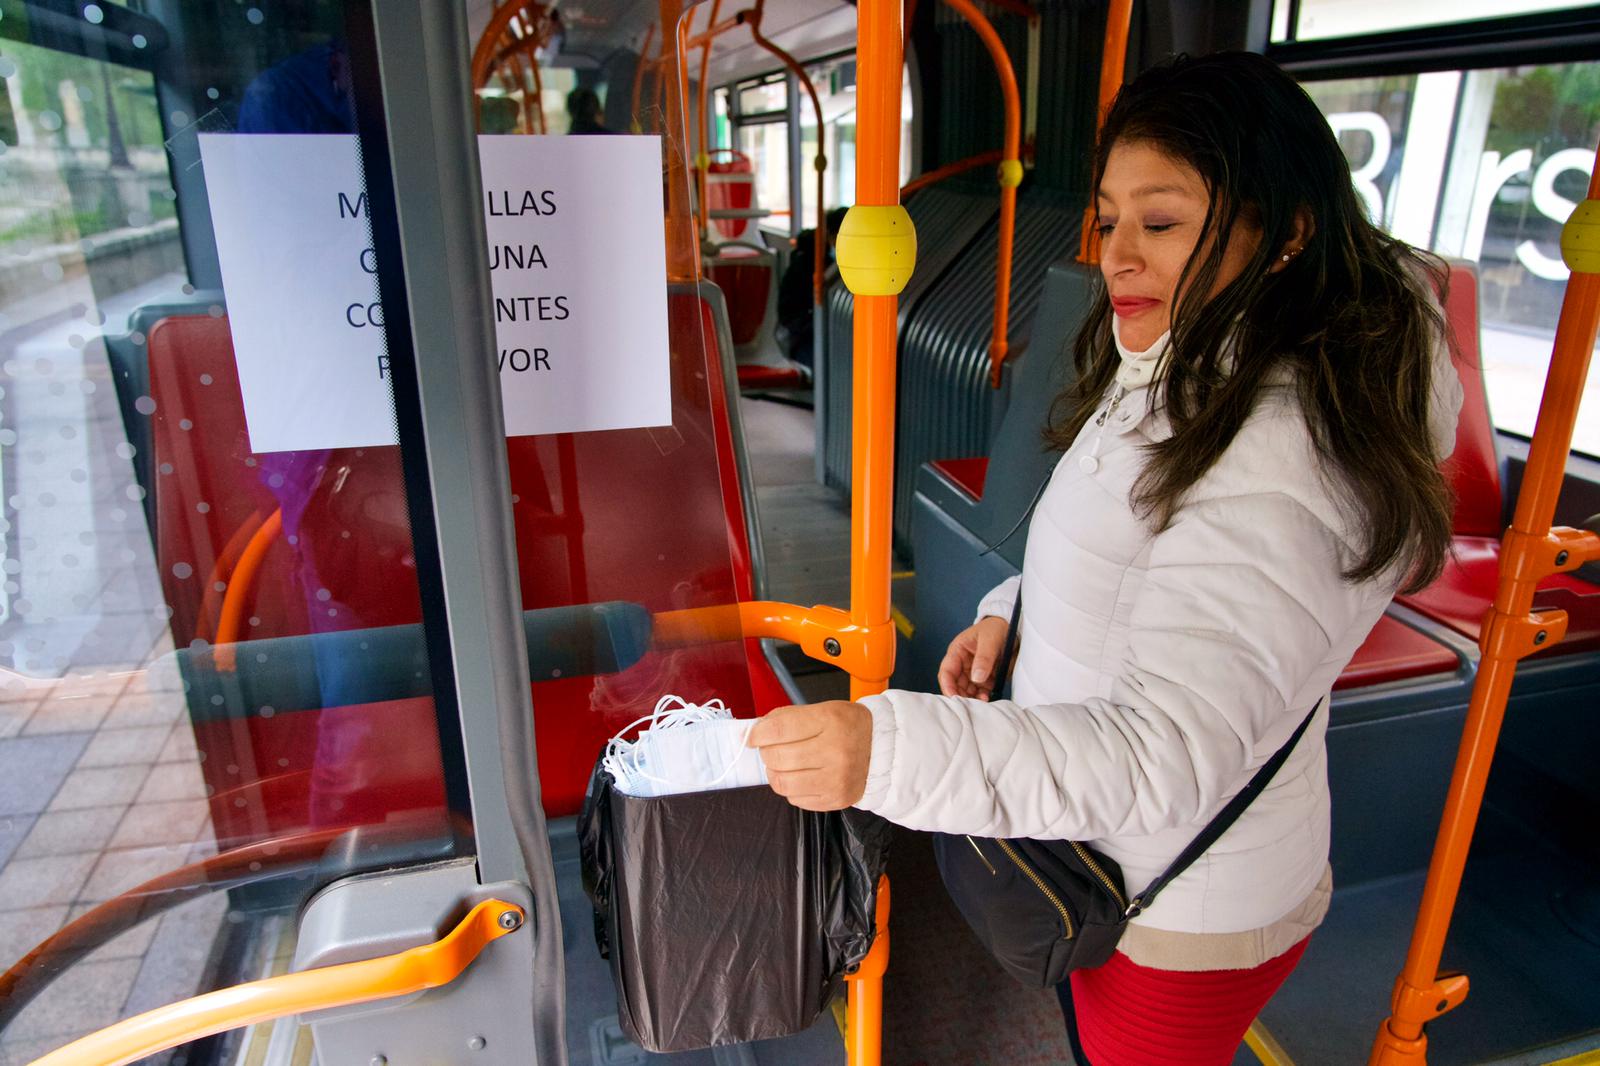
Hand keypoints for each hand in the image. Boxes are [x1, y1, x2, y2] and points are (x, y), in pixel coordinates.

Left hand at [747, 701, 872, 810]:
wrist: (882, 750)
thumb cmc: (847, 727)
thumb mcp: (822, 709)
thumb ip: (786, 718)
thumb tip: (752, 732)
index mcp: (830, 721)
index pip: (779, 729)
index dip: (757, 734)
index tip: (752, 736)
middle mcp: (835, 751)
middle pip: (777, 757)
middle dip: (766, 752)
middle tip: (773, 748)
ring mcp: (836, 779)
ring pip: (782, 782)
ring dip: (775, 773)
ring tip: (783, 765)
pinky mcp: (836, 799)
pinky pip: (795, 799)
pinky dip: (791, 788)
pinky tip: (802, 776)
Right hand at [938, 615, 1009, 699]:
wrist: (1013, 628)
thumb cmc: (996, 628)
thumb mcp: (990, 640)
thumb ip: (984, 658)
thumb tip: (976, 678)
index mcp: (957, 651)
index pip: (947, 671)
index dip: (948, 686)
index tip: (954, 697)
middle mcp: (963, 664)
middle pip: (955, 685)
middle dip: (962, 695)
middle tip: (972, 703)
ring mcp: (974, 671)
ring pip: (967, 690)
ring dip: (973, 698)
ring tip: (984, 700)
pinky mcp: (985, 678)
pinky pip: (981, 691)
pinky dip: (983, 696)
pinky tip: (989, 697)